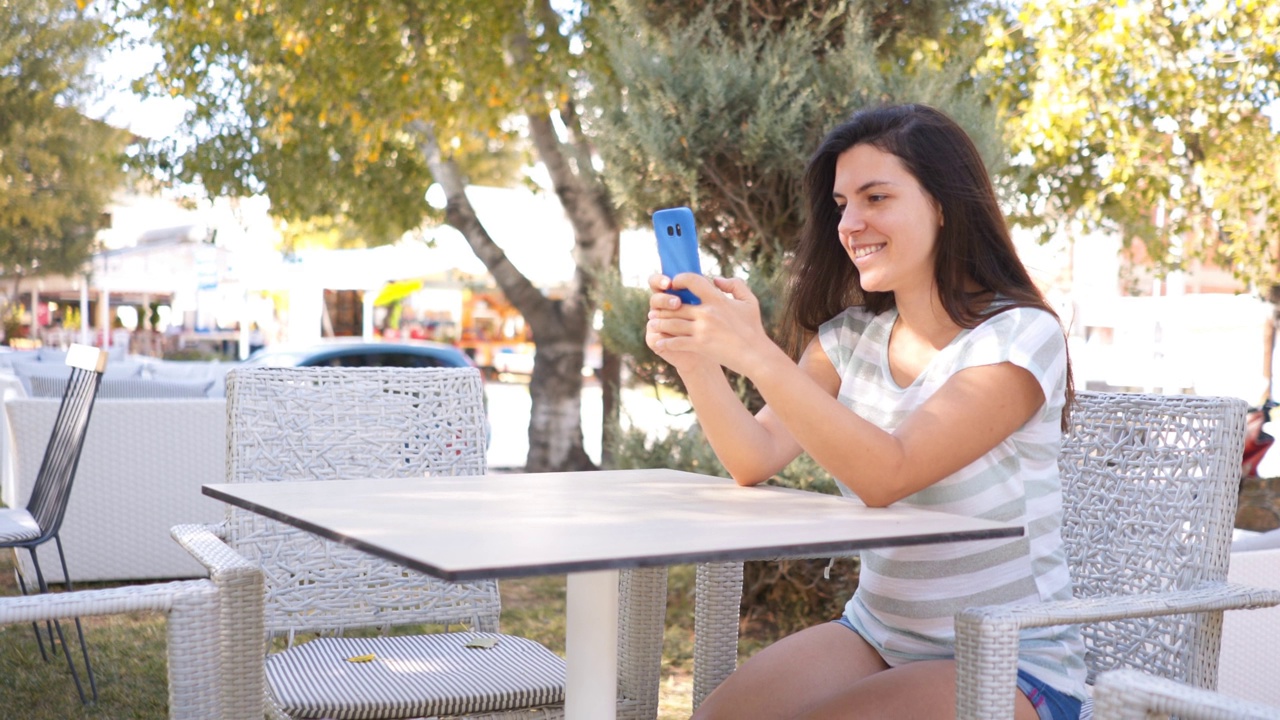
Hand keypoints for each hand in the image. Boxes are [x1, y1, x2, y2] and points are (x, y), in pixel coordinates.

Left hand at [646, 273, 774, 376]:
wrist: (756, 355)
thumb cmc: (753, 328)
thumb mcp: (749, 301)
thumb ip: (735, 285)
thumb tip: (716, 279)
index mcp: (717, 299)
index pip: (692, 280)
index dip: (679, 279)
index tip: (673, 283)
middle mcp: (707, 313)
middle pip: (676, 305)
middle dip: (662, 306)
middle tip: (654, 308)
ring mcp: (702, 330)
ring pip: (672, 323)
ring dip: (659, 323)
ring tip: (652, 323)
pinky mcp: (700, 346)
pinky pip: (676, 342)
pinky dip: (665, 342)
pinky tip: (659, 342)